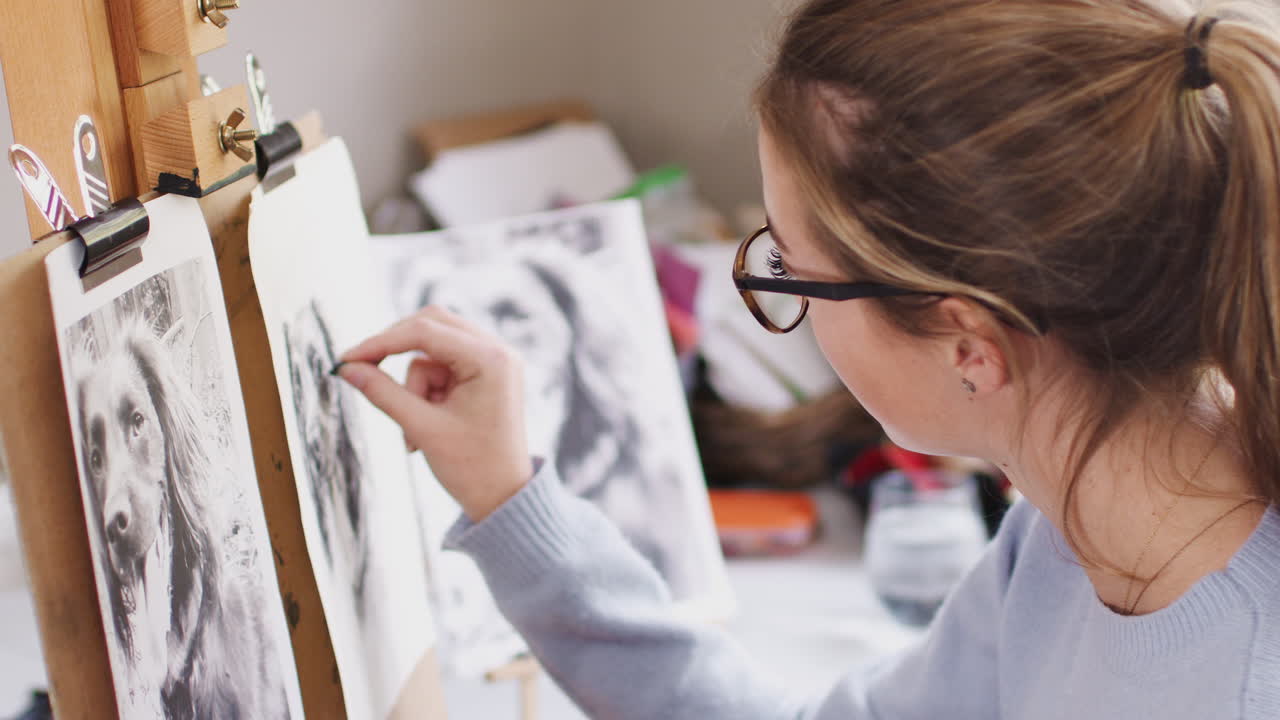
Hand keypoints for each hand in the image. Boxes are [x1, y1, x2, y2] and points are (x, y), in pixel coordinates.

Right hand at [337, 306, 532, 520]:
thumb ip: (383, 393)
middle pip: (430, 327)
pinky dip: (426, 390)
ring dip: (414, 386)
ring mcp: (494, 361)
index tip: (347, 359)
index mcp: (491, 359)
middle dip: (396, 355)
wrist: (504, 499)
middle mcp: (498, 351)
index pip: (425, 332)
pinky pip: (442, 367)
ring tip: (417, 432)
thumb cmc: (473, 468)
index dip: (380, 342)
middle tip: (365, 374)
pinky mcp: (486, 374)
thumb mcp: (422, 428)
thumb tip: (347, 368)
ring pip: (432, 352)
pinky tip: (428, 424)